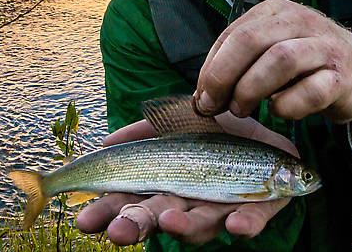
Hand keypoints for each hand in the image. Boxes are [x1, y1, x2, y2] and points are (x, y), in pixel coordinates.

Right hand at [76, 114, 294, 245]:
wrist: (267, 132)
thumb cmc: (216, 132)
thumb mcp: (176, 120)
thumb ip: (144, 129)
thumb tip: (106, 142)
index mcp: (166, 186)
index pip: (131, 204)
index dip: (108, 213)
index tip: (84, 220)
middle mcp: (190, 203)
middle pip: (157, 220)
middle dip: (135, 227)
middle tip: (115, 232)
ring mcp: (221, 208)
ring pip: (200, 226)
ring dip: (184, 226)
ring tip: (171, 220)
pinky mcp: (258, 208)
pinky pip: (251, 221)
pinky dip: (244, 225)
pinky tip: (235, 224)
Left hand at [194, 0, 351, 137]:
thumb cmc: (308, 63)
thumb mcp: (272, 49)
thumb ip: (239, 63)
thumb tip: (202, 95)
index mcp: (277, 11)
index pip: (233, 33)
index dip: (211, 68)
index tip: (203, 97)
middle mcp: (301, 21)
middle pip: (251, 40)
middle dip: (224, 76)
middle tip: (215, 105)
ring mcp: (325, 47)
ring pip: (280, 59)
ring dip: (251, 89)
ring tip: (242, 109)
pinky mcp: (342, 77)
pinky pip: (311, 91)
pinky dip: (287, 106)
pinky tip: (279, 110)